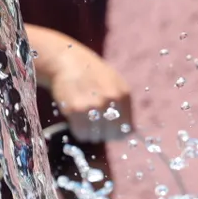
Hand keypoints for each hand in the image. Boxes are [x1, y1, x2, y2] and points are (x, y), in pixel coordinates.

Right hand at [31, 28, 133, 142]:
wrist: (66, 61)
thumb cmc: (92, 75)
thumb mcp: (115, 84)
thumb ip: (123, 106)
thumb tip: (130, 132)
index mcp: (123, 95)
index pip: (127, 129)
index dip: (117, 132)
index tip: (109, 129)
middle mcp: (111, 100)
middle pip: (111, 135)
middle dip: (102, 133)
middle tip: (93, 122)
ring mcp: (93, 105)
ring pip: (95, 137)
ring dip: (89, 132)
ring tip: (84, 116)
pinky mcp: (75, 109)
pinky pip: (80, 133)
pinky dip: (77, 130)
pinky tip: (75, 116)